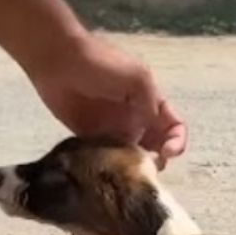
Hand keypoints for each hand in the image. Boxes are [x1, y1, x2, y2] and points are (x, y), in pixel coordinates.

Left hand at [26, 35, 186, 167]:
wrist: (58, 62)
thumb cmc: (102, 64)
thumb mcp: (137, 78)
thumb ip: (150, 105)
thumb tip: (151, 132)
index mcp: (151, 102)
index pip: (174, 128)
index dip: (177, 143)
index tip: (166, 153)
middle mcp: (135, 119)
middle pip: (155, 147)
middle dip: (156, 161)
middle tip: (144, 167)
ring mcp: (113, 129)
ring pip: (131, 156)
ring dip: (132, 167)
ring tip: (126, 172)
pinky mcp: (91, 137)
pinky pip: (106, 156)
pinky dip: (110, 166)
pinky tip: (107, 169)